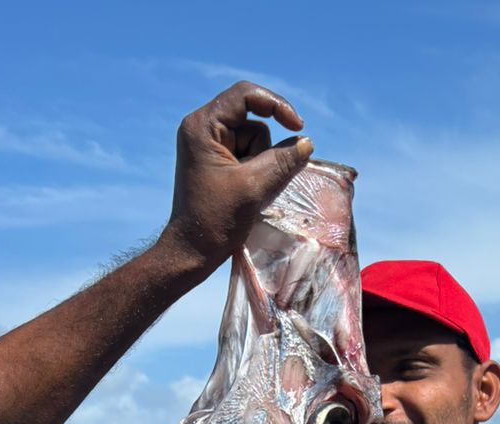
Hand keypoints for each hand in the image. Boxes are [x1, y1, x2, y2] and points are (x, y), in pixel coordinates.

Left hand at [161, 81, 312, 272]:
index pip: (246, 96)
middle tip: (258, 180)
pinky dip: (255, 171)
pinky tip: (247, 194)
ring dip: (261, 164)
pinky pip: (247, 155)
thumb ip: (283, 161)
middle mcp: (202, 127)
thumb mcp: (254, 187)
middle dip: (265, 149)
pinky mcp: (215, 161)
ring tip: (248, 191)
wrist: (193, 251)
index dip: (276, 106)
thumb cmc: (217, 220)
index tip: (298, 128)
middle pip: (252, 120)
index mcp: (203, 125)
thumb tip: (306, 143)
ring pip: (253, 140)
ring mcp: (208, 144)